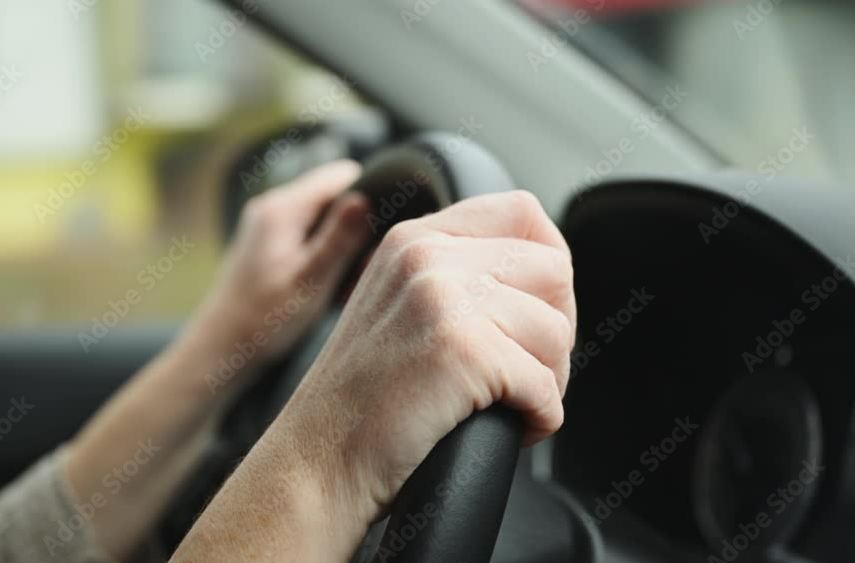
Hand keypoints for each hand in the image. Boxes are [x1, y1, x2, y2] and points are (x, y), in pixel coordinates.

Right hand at [171, 190, 575, 562]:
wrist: (317, 461)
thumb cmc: (361, 400)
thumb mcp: (396, 304)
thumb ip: (454, 273)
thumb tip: (546, 275)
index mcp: (414, 239)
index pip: (522, 212)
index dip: (549, 264)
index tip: (537, 310)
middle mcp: (427, 256)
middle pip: (554, 270)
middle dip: (554, 329)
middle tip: (524, 370)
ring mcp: (442, 300)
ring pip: (556, 331)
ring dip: (548, 379)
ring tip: (508, 401)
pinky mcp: (462, 352)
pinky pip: (547, 386)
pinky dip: (540, 417)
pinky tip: (510, 426)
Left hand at [194, 160, 370, 375]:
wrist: (221, 349)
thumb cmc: (264, 320)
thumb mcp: (311, 279)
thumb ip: (340, 237)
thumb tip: (367, 196)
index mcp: (282, 208)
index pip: (343, 175)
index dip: (370, 199)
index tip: (378, 239)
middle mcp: (273, 207)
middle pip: (335, 198)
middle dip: (357, 231)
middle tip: (359, 274)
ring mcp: (269, 225)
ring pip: (325, 221)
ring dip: (342, 251)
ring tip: (343, 289)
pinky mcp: (269, 244)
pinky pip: (309, 239)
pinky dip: (325, 260)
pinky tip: (327, 292)